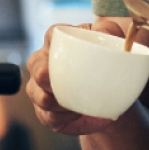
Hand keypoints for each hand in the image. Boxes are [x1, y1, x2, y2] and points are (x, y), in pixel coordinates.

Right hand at [25, 20, 127, 135]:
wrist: (112, 99)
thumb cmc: (107, 65)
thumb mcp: (112, 44)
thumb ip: (110, 32)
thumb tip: (107, 32)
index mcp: (58, 42)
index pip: (52, 36)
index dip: (58, 45)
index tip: (75, 57)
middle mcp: (43, 63)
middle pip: (36, 67)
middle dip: (48, 79)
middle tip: (70, 85)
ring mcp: (40, 88)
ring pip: (37, 94)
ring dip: (57, 102)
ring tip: (77, 104)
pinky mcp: (45, 111)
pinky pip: (46, 115)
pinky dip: (62, 117)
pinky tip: (75, 115)